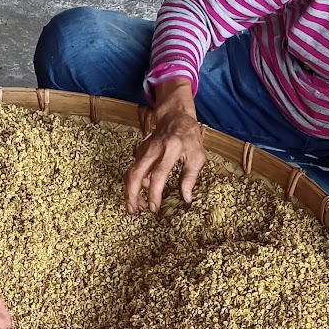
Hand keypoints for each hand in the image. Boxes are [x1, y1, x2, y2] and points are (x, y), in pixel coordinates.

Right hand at [124, 80, 206, 212]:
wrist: (175, 117)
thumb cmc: (189, 138)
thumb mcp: (197, 156)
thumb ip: (190, 177)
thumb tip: (186, 199)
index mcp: (170, 151)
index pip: (158, 174)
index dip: (154, 193)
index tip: (154, 207)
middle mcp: (153, 150)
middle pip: (135, 174)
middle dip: (131, 194)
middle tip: (133, 210)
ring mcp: (143, 150)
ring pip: (131, 172)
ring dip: (131, 190)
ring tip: (137, 206)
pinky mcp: (139, 152)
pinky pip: (134, 169)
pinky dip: (135, 183)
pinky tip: (142, 192)